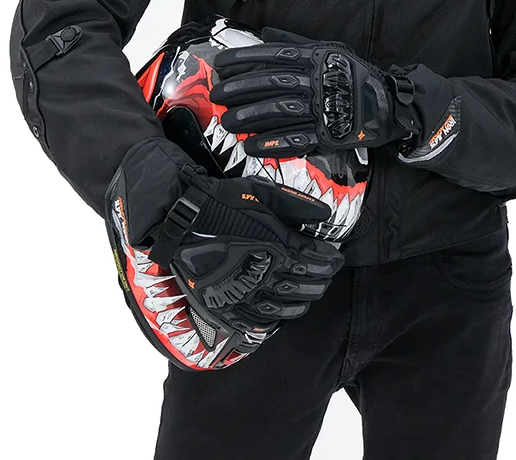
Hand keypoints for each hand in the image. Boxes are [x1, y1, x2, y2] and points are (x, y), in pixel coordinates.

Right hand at [142, 165, 344, 329]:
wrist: (178, 219)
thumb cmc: (221, 201)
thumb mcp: (262, 192)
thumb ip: (296, 204)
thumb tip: (325, 215)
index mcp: (277, 246)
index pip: (315, 261)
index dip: (330, 262)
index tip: (337, 258)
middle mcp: (264, 274)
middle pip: (304, 286)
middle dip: (320, 282)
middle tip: (326, 277)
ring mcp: (244, 293)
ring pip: (283, 307)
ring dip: (301, 302)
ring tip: (308, 295)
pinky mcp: (224, 306)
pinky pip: (255, 322)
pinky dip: (272, 321)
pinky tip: (278, 316)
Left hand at [209, 26, 419, 156]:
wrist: (386, 105)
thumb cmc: (352, 75)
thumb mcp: (329, 50)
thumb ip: (295, 42)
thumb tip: (264, 33)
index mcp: (315, 58)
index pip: (273, 55)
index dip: (245, 59)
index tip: (221, 64)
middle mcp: (316, 81)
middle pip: (271, 83)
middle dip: (240, 89)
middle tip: (217, 95)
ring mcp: (321, 108)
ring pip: (278, 111)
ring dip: (249, 117)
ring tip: (227, 121)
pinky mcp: (326, 134)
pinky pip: (295, 139)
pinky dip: (271, 144)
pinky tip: (250, 145)